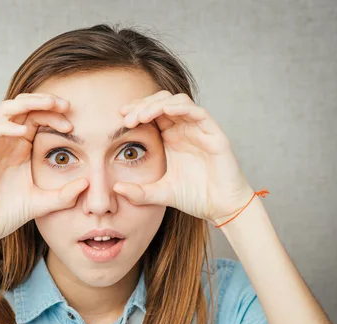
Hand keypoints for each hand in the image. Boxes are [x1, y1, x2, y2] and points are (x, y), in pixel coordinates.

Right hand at [0, 93, 88, 241]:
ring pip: (6, 110)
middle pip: (23, 106)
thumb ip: (65, 194)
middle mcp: (6, 140)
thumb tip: (88, 184)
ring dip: (27, 103)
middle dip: (44, 101)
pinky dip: (5, 127)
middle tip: (65, 104)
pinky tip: (22, 132)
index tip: (72, 124)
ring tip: (48, 105)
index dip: (54, 115)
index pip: (37, 117)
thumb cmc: (9, 213)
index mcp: (21, 146)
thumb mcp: (44, 202)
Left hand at [114, 90, 254, 224]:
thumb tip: (115, 189)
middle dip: (143, 105)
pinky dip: (181, 108)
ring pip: (178, 102)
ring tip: (141, 116)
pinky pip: (198, 112)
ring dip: (158, 104)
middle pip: (162, 101)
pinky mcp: (214, 134)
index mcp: (171, 137)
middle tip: (127, 118)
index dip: (136, 110)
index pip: (151, 113)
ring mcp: (199, 129)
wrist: (221, 209)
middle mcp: (184, 129)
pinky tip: (165, 112)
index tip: (120, 118)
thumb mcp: (159, 194)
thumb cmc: (195, 198)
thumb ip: (138, 192)